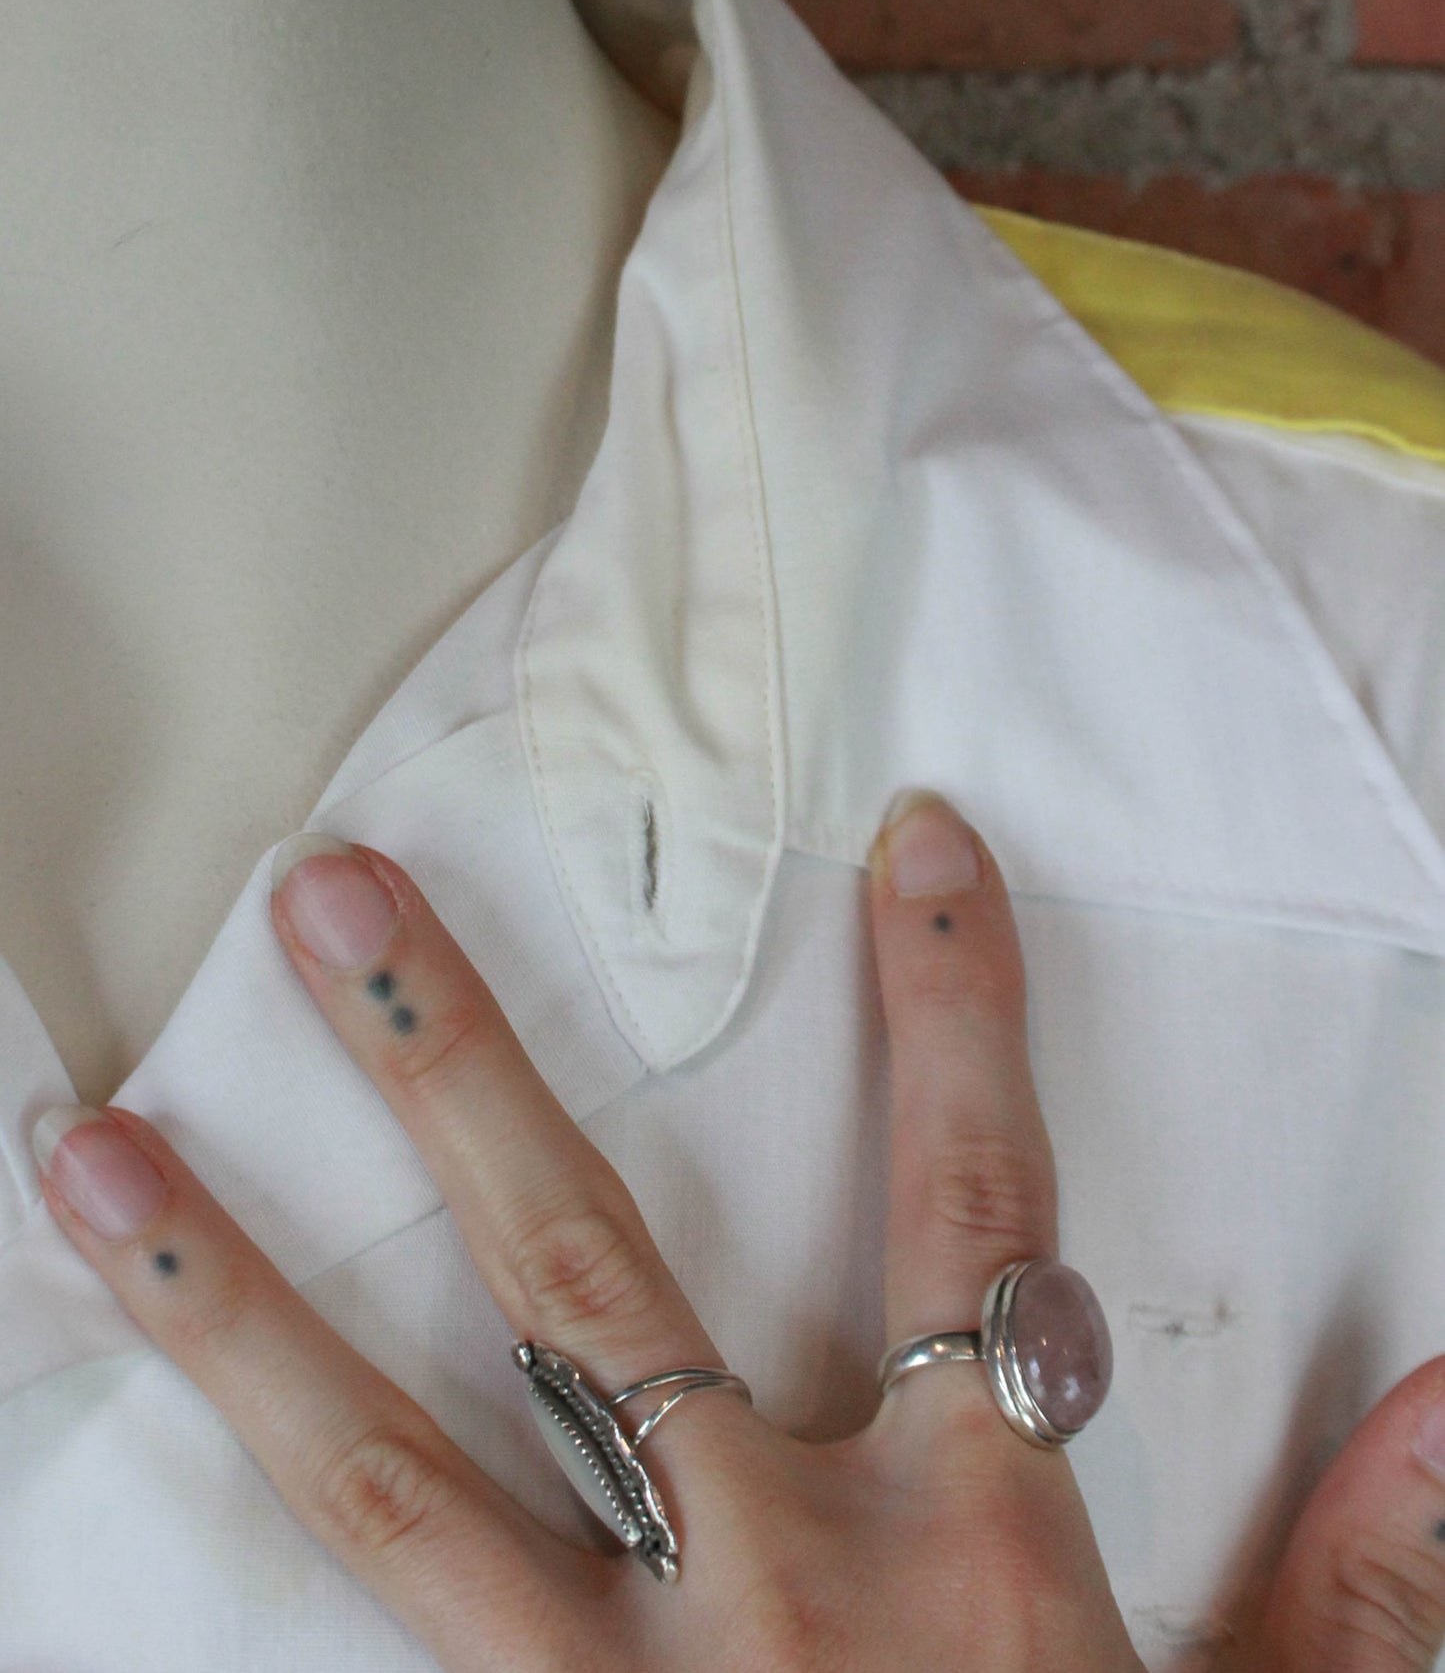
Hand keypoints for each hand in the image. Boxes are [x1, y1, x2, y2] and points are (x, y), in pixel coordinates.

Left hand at [32, 797, 1444, 1669]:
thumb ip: (1352, 1582)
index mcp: (963, 1547)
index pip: (975, 1207)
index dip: (954, 1014)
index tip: (916, 849)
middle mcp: (759, 1576)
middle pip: (589, 1263)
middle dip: (458, 1064)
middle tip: (327, 899)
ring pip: (397, 1459)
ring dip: (242, 1299)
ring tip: (93, 1161)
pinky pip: (368, 1644)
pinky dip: (254, 1535)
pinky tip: (141, 1388)